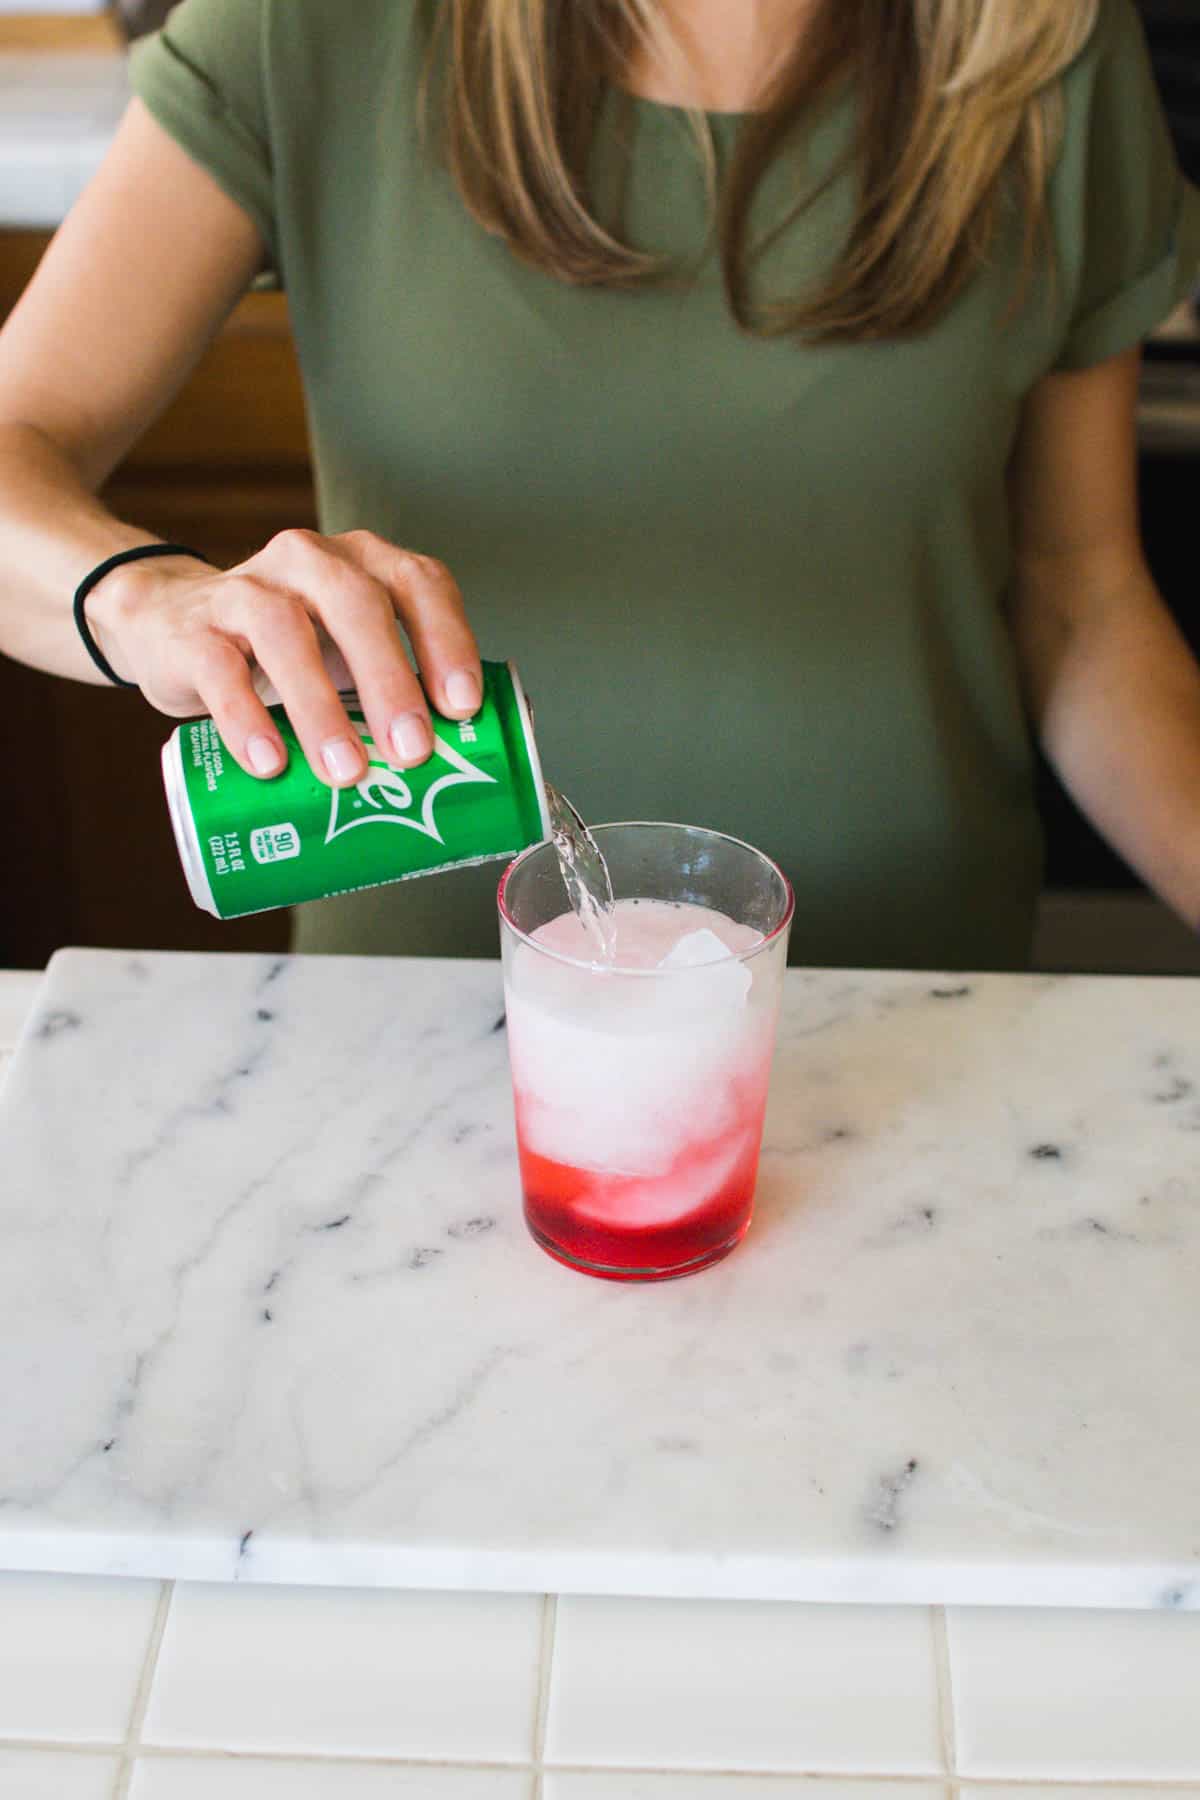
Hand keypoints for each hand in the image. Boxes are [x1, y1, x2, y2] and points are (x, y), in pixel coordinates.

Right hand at [86, 528, 481, 785]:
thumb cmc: (285, 650)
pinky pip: (221, 671)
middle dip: (390, 679)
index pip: (418, 583)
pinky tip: (270, 764)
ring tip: (345, 772)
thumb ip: (396, 691)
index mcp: (361, 564)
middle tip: (412, 751)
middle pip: (356, 604)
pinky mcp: (193, 632)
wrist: (171, 625)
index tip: (463, 706)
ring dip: (321, 708)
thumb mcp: (346, 654)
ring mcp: (246, 590)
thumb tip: (465, 772)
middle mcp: (308, 562)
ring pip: (285, 634)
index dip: (446, 640)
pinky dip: (247, 720)